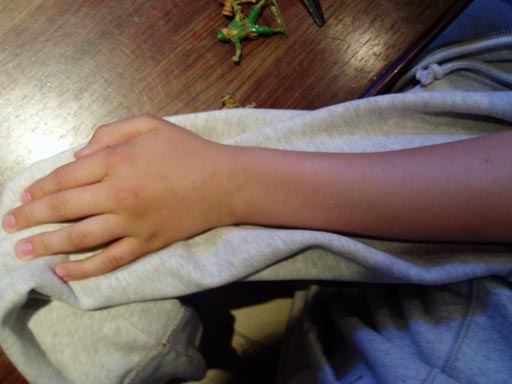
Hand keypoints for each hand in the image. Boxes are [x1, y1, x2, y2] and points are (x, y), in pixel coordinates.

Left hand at [3, 115, 238, 280]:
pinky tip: (62, 272)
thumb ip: (109, 132)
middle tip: (8, 225)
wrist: (225, 183)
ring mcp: (131, 223)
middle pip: (64, 207)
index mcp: (117, 161)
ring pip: (79, 237)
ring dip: (46, 245)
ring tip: (21, 252)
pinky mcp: (146, 244)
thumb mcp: (150, 124)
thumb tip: (78, 155)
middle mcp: (118, 194)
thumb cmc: (188, 150)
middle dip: (30, 217)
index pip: (66, 176)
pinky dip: (84, 268)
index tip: (23, 195)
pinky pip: (110, 260)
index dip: (40, 187)